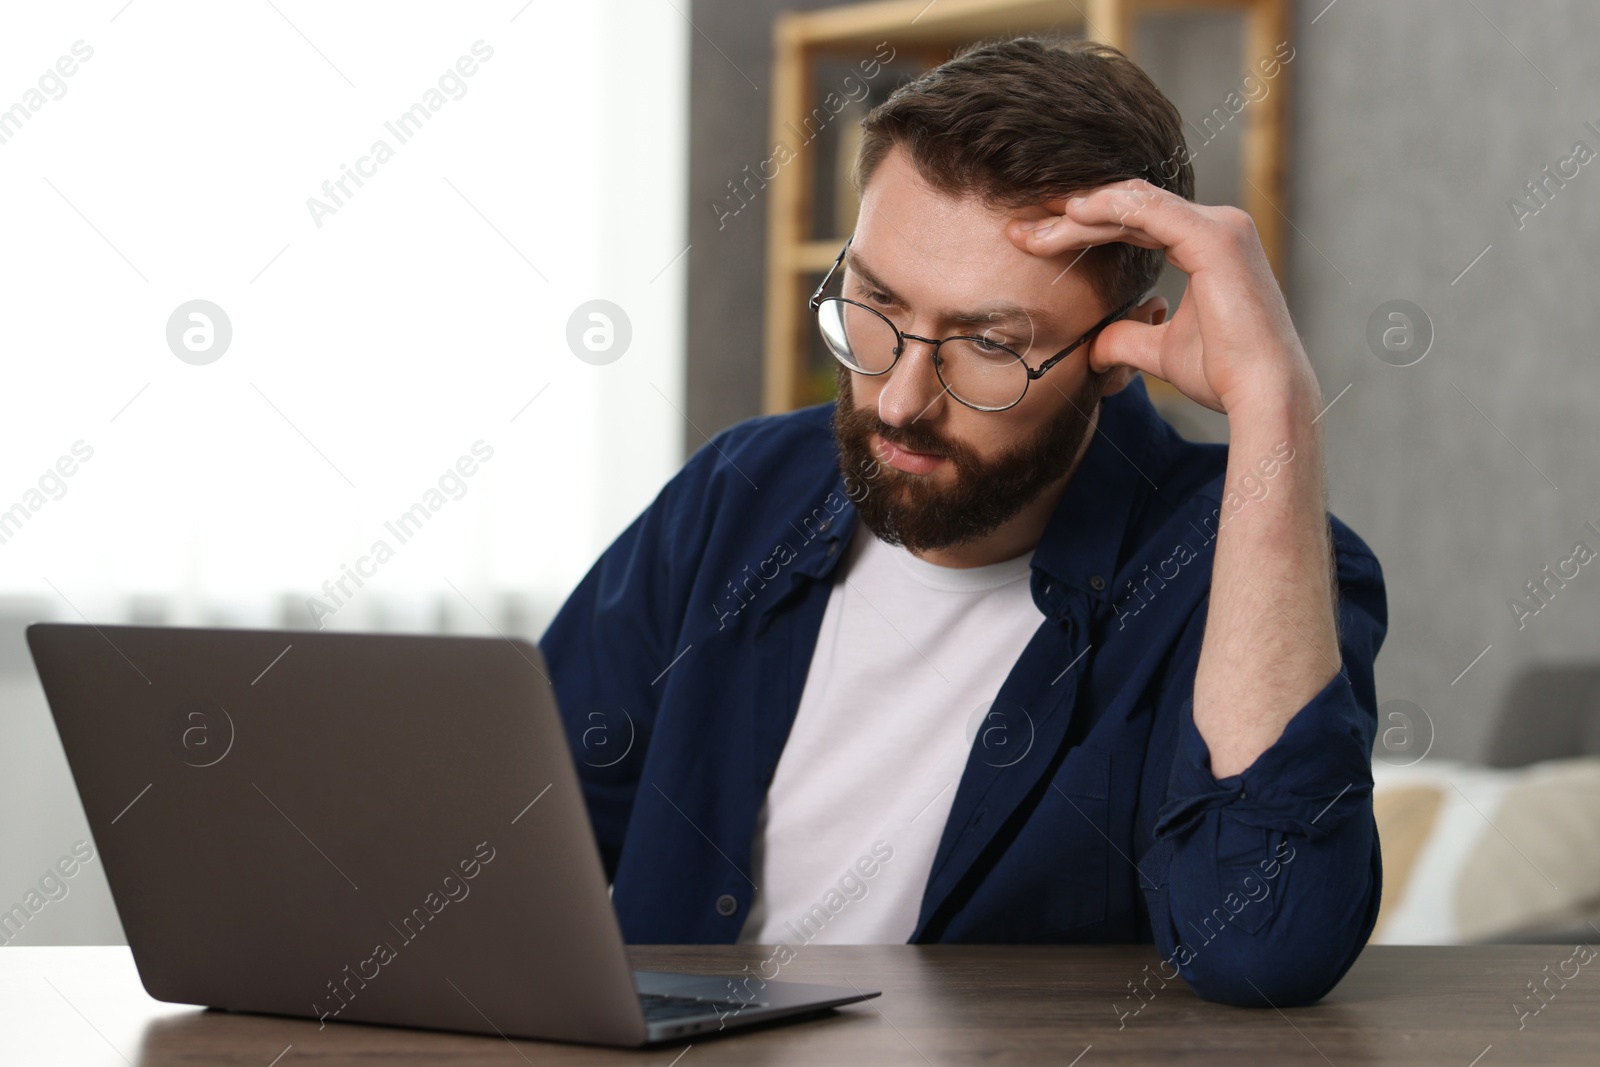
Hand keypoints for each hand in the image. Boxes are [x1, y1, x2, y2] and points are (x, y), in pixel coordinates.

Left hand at [1005, 179, 1317, 416]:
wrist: (1260, 395)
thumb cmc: (1222, 374)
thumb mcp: (1159, 351)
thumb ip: (1126, 338)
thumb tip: (1095, 346)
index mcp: (1207, 244)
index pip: (1134, 223)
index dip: (1083, 228)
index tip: (1036, 240)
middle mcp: (1218, 226)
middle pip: (1129, 209)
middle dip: (1071, 218)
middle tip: (1021, 230)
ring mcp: (1221, 227)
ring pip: (1133, 205)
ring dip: (1079, 214)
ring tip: (1034, 226)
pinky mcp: (1216, 239)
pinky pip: (1151, 211)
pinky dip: (1109, 208)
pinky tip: (1073, 214)